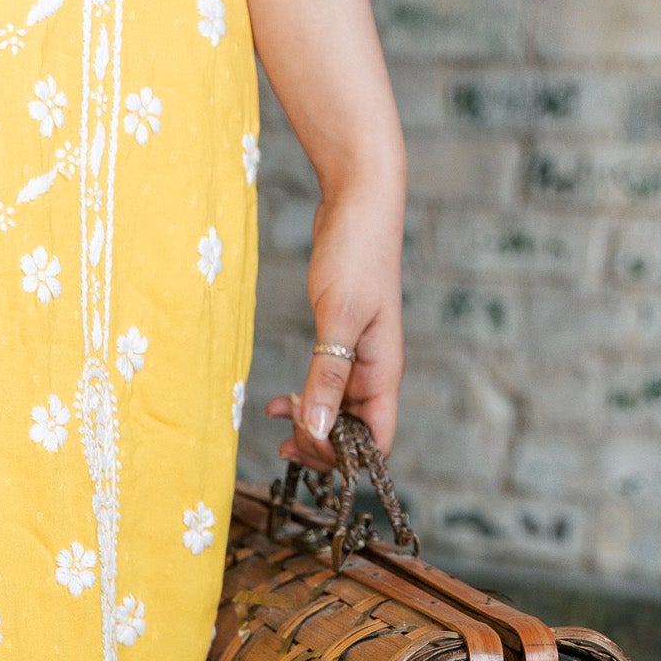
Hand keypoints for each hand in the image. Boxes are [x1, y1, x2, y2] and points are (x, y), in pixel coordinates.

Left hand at [267, 183, 403, 472]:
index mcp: (384, 374)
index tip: (308, 445)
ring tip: (276, 428)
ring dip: (307, 425)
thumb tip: (318, 429)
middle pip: (354, 436)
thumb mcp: (337, 317)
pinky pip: (322, 387)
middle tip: (284, 442)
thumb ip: (327, 376)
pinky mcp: (339, 343)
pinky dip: (301, 398)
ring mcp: (357, 359)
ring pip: (334, 413)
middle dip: (320, 445)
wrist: (358, 201)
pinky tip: (276, 403)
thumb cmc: (356, 253)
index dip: (345, 458)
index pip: (377, 443)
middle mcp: (374, 374)